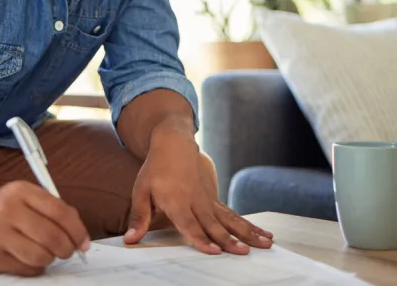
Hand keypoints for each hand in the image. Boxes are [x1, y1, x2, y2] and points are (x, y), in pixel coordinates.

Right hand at [0, 181, 90, 275]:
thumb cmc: (0, 208)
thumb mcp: (24, 196)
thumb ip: (52, 208)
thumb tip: (80, 235)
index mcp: (20, 191)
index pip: (60, 212)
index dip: (77, 230)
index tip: (83, 241)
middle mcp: (7, 211)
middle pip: (52, 237)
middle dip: (66, 248)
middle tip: (67, 250)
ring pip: (40, 257)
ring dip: (49, 258)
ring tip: (44, 252)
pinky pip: (26, 270)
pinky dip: (34, 268)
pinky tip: (27, 258)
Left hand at [124, 123, 273, 254]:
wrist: (173, 143)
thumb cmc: (155, 169)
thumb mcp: (140, 191)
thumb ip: (139, 217)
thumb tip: (130, 240)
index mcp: (176, 202)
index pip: (189, 224)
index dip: (201, 239)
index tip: (214, 251)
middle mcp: (195, 202)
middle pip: (214, 225)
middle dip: (229, 240)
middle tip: (242, 253)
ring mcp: (208, 200)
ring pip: (230, 220)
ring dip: (247, 233)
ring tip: (265, 245)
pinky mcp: (214, 199)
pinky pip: (233, 215)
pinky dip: (249, 226)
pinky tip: (264, 236)